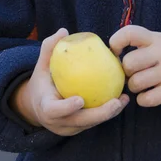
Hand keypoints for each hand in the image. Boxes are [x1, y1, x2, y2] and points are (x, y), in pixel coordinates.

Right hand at [10, 28, 128, 135]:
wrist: (36, 106)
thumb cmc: (42, 82)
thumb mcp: (42, 65)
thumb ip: (50, 48)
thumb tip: (64, 31)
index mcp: (46, 108)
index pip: (55, 111)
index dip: (67, 108)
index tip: (80, 99)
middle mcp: (58, 123)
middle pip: (80, 122)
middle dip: (99, 114)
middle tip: (115, 102)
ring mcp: (69, 129)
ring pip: (91, 124)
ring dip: (109, 114)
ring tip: (123, 99)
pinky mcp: (79, 130)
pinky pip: (94, 121)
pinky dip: (108, 112)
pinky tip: (121, 99)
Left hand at [110, 25, 160, 107]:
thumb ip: (140, 43)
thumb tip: (111, 54)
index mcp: (156, 38)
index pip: (130, 33)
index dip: (116, 41)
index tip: (116, 51)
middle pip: (129, 63)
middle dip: (125, 71)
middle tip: (132, 72)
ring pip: (136, 83)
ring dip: (133, 87)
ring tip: (140, 84)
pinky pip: (147, 99)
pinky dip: (143, 99)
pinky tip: (147, 95)